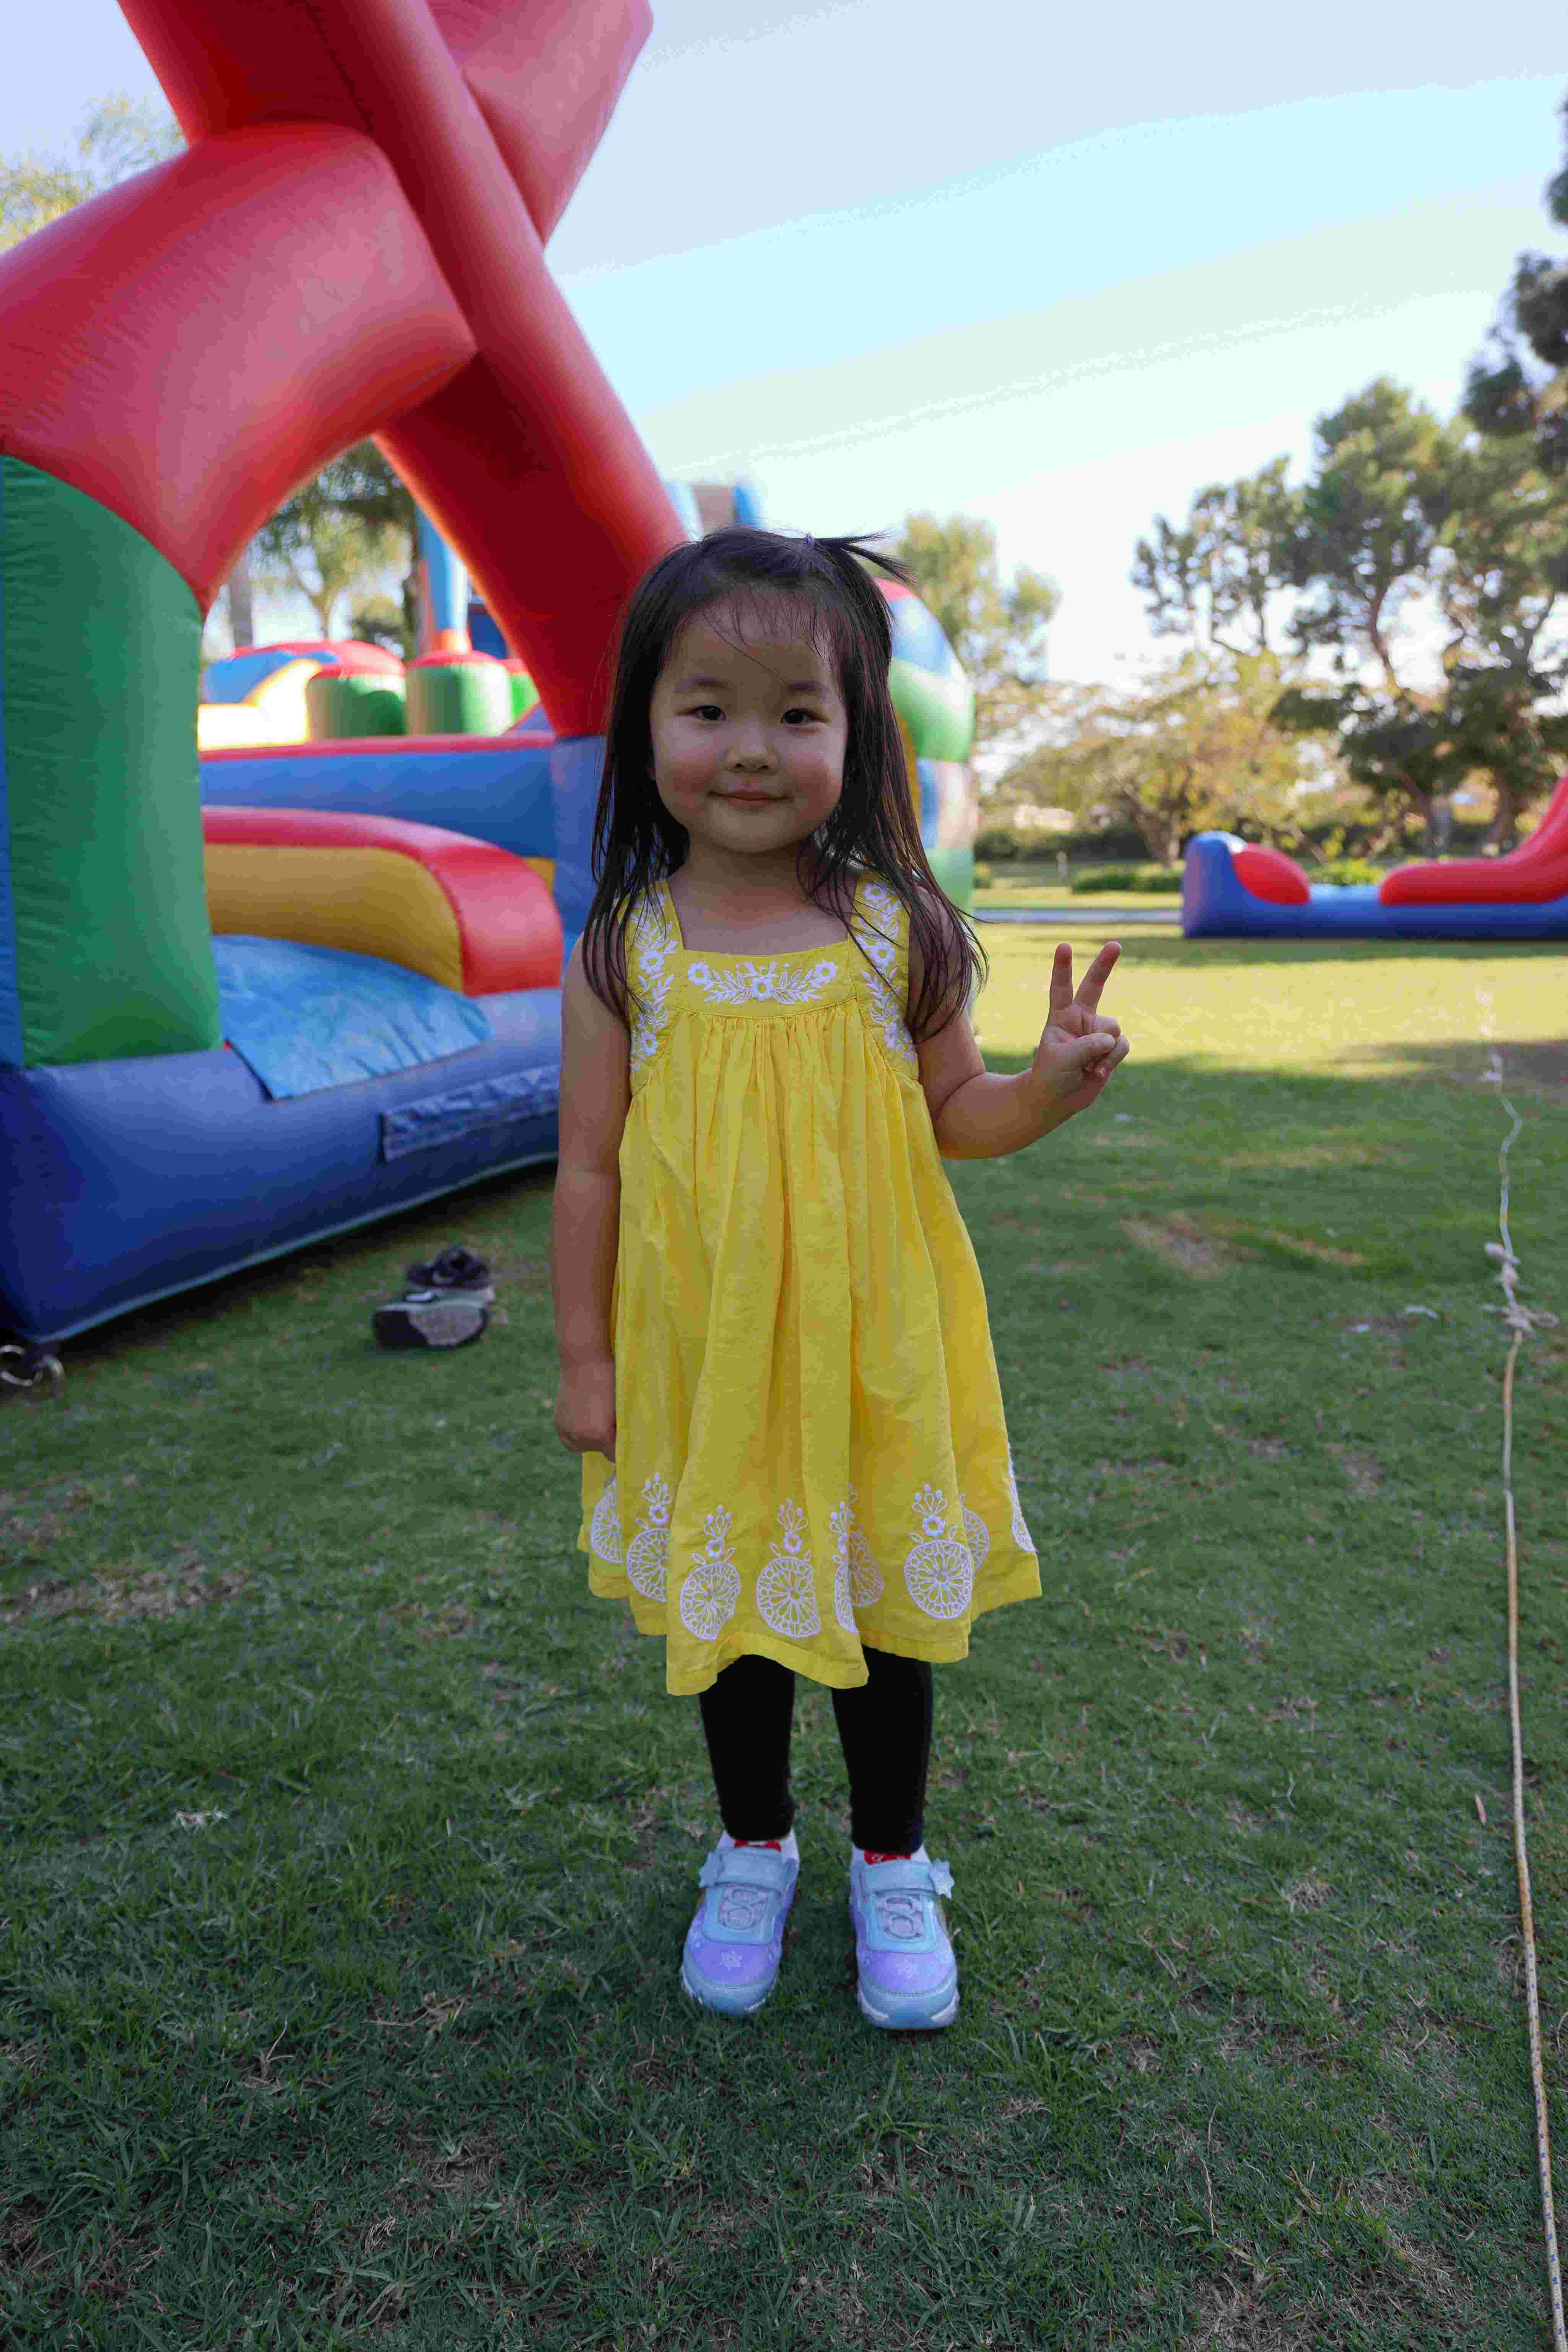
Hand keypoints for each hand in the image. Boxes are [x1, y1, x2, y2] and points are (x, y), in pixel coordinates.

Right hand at [554, 1357, 615, 1457]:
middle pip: (598, 1451)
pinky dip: (577, 1433)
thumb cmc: (609, 1380)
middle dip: (606, 1441)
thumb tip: (623, 1440)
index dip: (622, 1447)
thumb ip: (620, 1428)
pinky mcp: (558, 1422)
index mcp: (600, 1436)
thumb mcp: (621, 1407)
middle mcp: (581, 1438)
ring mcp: (566, 1430)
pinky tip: (584, 1420)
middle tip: (611, 1422)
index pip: (615, 1455)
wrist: (583, 1360)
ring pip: (581, 1446)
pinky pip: (568, 1438)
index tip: (626, 1439)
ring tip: (596, 1420)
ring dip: (590, 1439)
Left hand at [1029, 941, 1129, 1119]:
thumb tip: (1112, 1039)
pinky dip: (1112, 1059)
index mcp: (1060, 1016)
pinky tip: (1098, 1071)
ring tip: (1088, 1065)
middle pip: (1095, 986)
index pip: (1061, 988)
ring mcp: (1097, 1031)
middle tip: (1115, 944)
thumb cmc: (1051, 1075)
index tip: (1064, 946)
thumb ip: (1086, 1045)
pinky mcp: (1111, 1047)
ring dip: (1104, 1049)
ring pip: (1113, 1027)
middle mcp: (1081, 1018)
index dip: (1063, 968)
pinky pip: (1122, 1044)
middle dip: (1105, 965)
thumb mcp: (1061, 1059)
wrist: (1057, 1099)